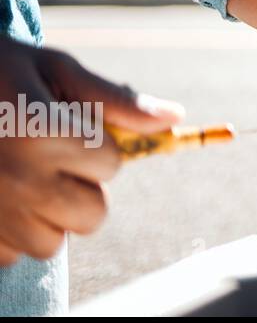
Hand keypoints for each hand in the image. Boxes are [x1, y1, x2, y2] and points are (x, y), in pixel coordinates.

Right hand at [0, 39, 184, 264]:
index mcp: (41, 131)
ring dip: (51, 215)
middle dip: (84, 187)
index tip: (68, 126)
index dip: (100, 145)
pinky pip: (15, 253)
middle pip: (92, 214)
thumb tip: (174, 117)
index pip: (113, 164)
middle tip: (52, 157)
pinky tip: (2, 195)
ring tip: (26, 176)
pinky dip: (14, 231)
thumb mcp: (54, 69)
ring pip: (54, 241)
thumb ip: (114, 99)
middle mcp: (17, 178)